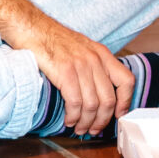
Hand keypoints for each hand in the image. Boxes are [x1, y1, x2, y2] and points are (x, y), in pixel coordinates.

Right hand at [15, 19, 134, 134]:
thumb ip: (94, 66)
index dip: (125, 102)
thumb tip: (99, 92)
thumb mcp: (82, 48)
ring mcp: (81, 65)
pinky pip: (75, 102)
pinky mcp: (65, 72)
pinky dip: (73, 116)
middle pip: (109, 99)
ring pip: (93, 104)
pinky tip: (69, 120)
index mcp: (102, 54)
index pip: (126, 80)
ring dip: (86, 122)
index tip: (118, 115)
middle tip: (94, 130)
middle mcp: (95, 60)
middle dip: (102, 120)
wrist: (31, 27)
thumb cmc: (53, 40)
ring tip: (79, 128)